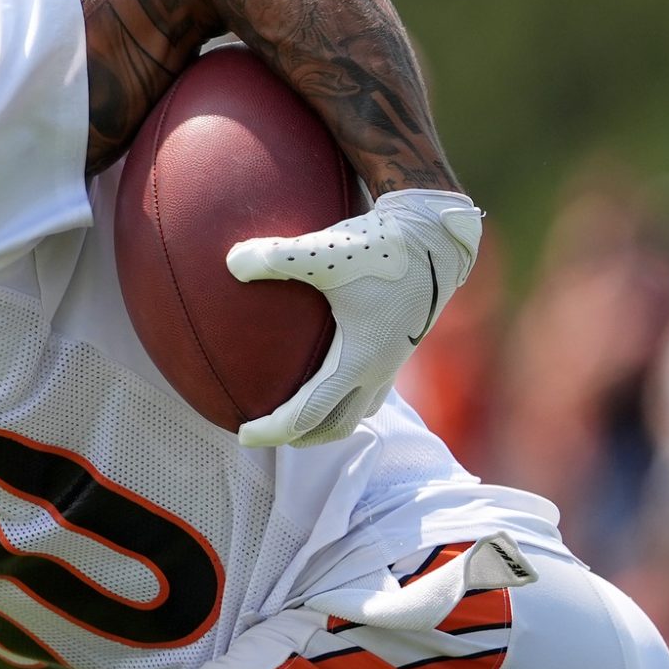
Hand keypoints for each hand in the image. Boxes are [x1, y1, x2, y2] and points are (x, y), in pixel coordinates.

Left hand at [225, 189, 482, 447]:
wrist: (437, 232)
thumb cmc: (382, 245)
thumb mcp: (323, 251)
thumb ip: (274, 258)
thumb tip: (231, 263)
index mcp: (359, 360)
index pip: (309, 415)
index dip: (273, 430)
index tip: (243, 434)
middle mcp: (379, 368)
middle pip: (337, 425)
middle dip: (300, 436)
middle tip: (265, 431)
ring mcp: (394, 357)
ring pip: (360, 408)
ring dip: (329, 418)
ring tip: (298, 412)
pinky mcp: (401, 341)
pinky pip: (372, 383)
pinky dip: (345, 389)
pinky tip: (327, 365)